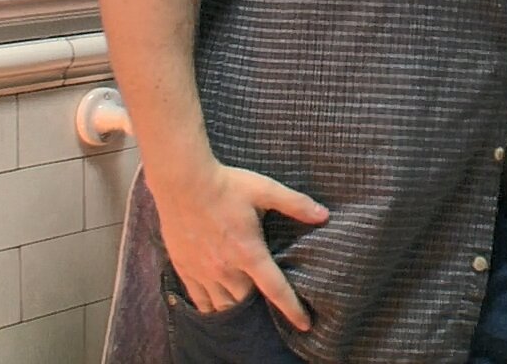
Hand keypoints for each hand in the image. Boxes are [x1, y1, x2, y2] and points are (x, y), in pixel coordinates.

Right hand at [152, 161, 327, 329]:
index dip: (292, 309)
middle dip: (259, 307)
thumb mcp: (266, 190)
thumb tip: (324, 215)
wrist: (182, 183)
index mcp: (249, 252)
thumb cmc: (227, 185)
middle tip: (269, 306)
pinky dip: (210, 306)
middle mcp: (225, 268)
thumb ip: (296, 204)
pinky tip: (216, 306)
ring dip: (235, 308)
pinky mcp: (184, 268)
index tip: (304, 324)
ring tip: (246, 309)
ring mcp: (202, 271)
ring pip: (222, 304)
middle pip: (246, 300)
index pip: (275, 288)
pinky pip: (198, 299)